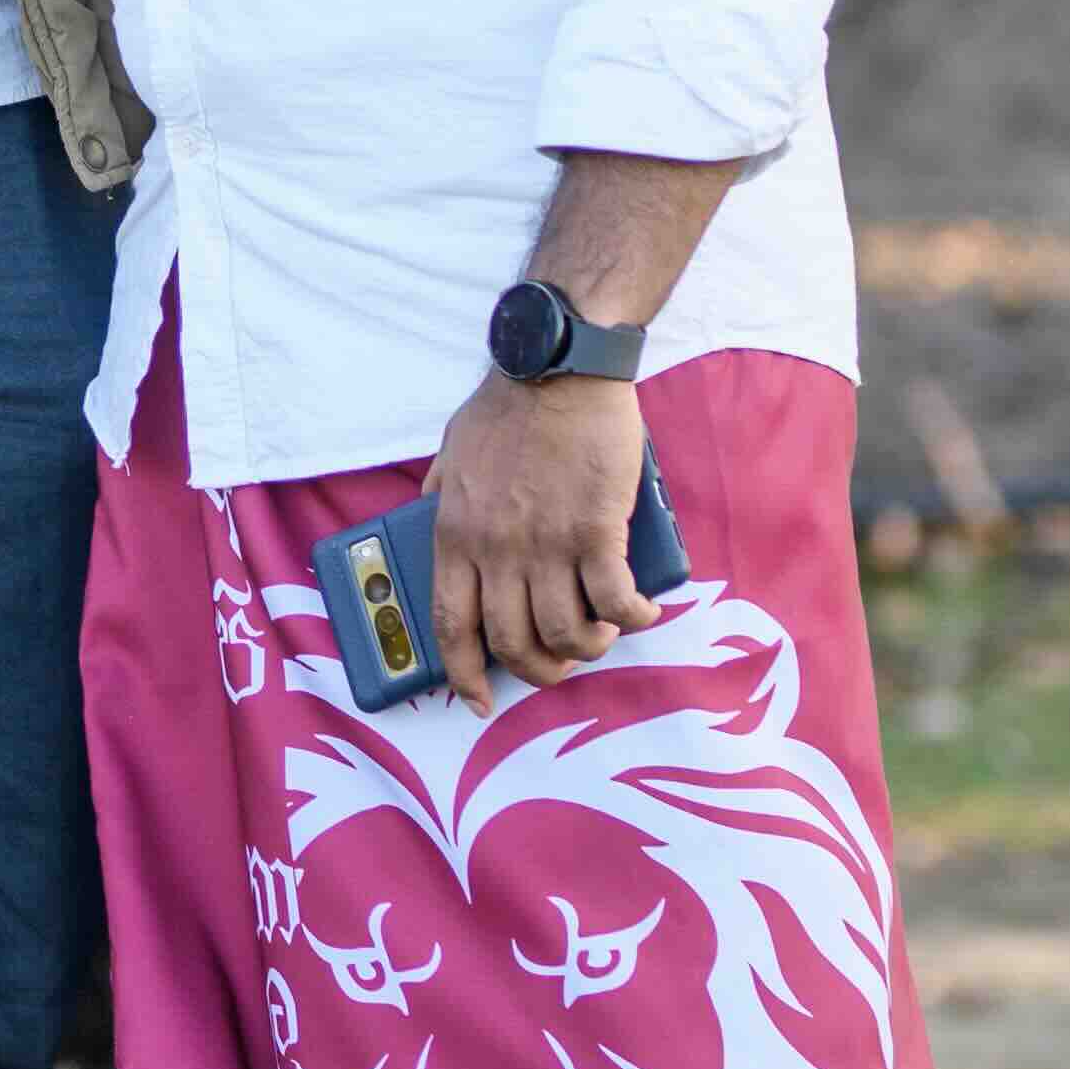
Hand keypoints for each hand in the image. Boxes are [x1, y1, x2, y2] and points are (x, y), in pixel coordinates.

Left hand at [429, 369, 651, 705]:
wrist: (559, 368)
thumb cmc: (507, 406)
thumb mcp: (450, 451)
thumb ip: (438, 492)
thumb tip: (427, 517)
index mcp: (455, 534)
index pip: (451, 626)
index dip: (466, 674)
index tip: (481, 700)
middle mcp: (496, 549)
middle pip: (514, 643)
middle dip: (541, 671)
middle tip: (563, 663)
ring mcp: (546, 543)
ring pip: (565, 633)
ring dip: (589, 647)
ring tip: (604, 633)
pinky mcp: (595, 530)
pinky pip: (614, 601)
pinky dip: (632, 618)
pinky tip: (643, 611)